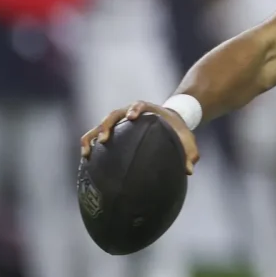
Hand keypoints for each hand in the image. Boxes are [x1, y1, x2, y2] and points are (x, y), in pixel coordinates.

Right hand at [80, 101, 199, 174]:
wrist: (169, 122)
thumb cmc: (177, 130)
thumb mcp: (186, 139)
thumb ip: (190, 152)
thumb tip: (189, 171)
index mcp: (147, 109)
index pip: (138, 105)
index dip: (134, 109)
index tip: (132, 117)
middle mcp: (128, 112)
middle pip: (114, 115)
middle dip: (107, 125)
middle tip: (104, 139)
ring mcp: (119, 121)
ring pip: (100, 125)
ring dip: (92, 136)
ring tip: (87, 152)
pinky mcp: (112, 130)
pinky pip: (96, 135)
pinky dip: (90, 144)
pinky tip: (85, 159)